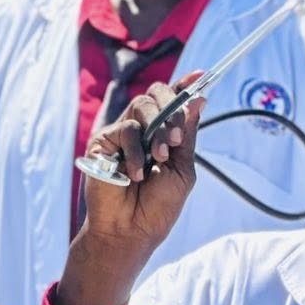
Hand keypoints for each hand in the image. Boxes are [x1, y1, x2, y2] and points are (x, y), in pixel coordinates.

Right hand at [58, 75, 205, 304]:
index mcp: (165, 134)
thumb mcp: (182, 168)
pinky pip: (124, 129)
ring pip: (142, 106)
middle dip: (172, 110)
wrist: (132, 230)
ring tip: (160, 157)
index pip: (174, 102)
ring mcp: (122, 134)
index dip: (186, 86)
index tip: (201, 75)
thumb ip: (187, 135)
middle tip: (177, 138)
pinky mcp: (102, 142)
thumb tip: (200, 100)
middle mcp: (143, 129)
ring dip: (158, 130)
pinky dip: (136, 151)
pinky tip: (136, 173)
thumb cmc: (159, 205)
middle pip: (157, 95)